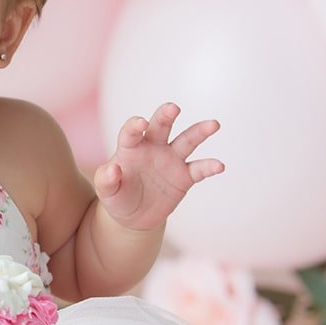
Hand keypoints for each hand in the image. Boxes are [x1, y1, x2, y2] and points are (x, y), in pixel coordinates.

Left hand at [94, 103, 222, 231]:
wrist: (134, 216)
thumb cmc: (118, 197)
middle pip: (161, 126)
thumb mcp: (107, 192)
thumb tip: (113, 169)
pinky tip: (219, 166)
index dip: (135, 126)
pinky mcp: (184, 176)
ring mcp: (171, 160)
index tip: (141, 123)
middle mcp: (153, 148)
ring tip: (213, 124)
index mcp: (131, 148)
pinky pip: (199, 169)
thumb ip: (106, 180)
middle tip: (173, 108)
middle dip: (166, 115)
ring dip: (199, 131)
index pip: (131, 132)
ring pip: (186, 141)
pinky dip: (209, 166)